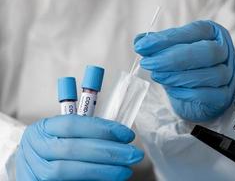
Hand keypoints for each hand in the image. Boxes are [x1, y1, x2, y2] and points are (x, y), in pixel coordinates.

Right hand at [16, 115, 143, 180]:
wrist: (35, 167)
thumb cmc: (55, 147)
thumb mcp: (65, 134)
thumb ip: (88, 131)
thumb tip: (121, 136)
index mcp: (42, 129)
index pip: (73, 124)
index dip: (103, 129)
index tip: (126, 134)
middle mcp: (35, 148)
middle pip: (74, 149)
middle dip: (109, 151)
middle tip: (133, 154)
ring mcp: (35, 171)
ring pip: (70, 170)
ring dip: (103, 170)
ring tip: (125, 170)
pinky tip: (110, 179)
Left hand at [134, 20, 234, 121]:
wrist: (199, 92)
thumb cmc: (186, 66)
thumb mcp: (171, 50)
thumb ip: (157, 45)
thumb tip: (139, 41)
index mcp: (213, 33)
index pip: (194, 31)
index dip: (167, 39)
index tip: (142, 46)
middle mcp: (225, 51)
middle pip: (206, 52)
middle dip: (173, 58)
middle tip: (148, 63)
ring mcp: (228, 74)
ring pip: (210, 74)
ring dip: (178, 76)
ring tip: (156, 76)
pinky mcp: (223, 96)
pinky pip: (208, 94)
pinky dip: (187, 92)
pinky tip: (171, 90)